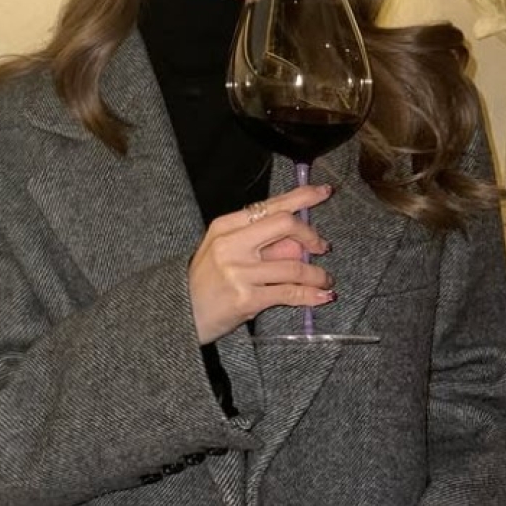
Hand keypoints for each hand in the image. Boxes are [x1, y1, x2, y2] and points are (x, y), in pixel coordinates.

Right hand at [188, 185, 332, 344]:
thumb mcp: (223, 250)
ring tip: (325, 279)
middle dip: (311, 234)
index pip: (271, 205)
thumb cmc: (205, 280)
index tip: (323, 192)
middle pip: (284, 225)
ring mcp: (239, 272)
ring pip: (294, 265)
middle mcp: (231, 244)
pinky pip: (289, 293)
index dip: (301, 197)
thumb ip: (257, 240)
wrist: (180, 314)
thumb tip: (299, 240)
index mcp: (225, 226)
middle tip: (322, 246)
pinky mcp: (247, 299)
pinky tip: (323, 296)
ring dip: (317, 273)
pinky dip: (311, 295)